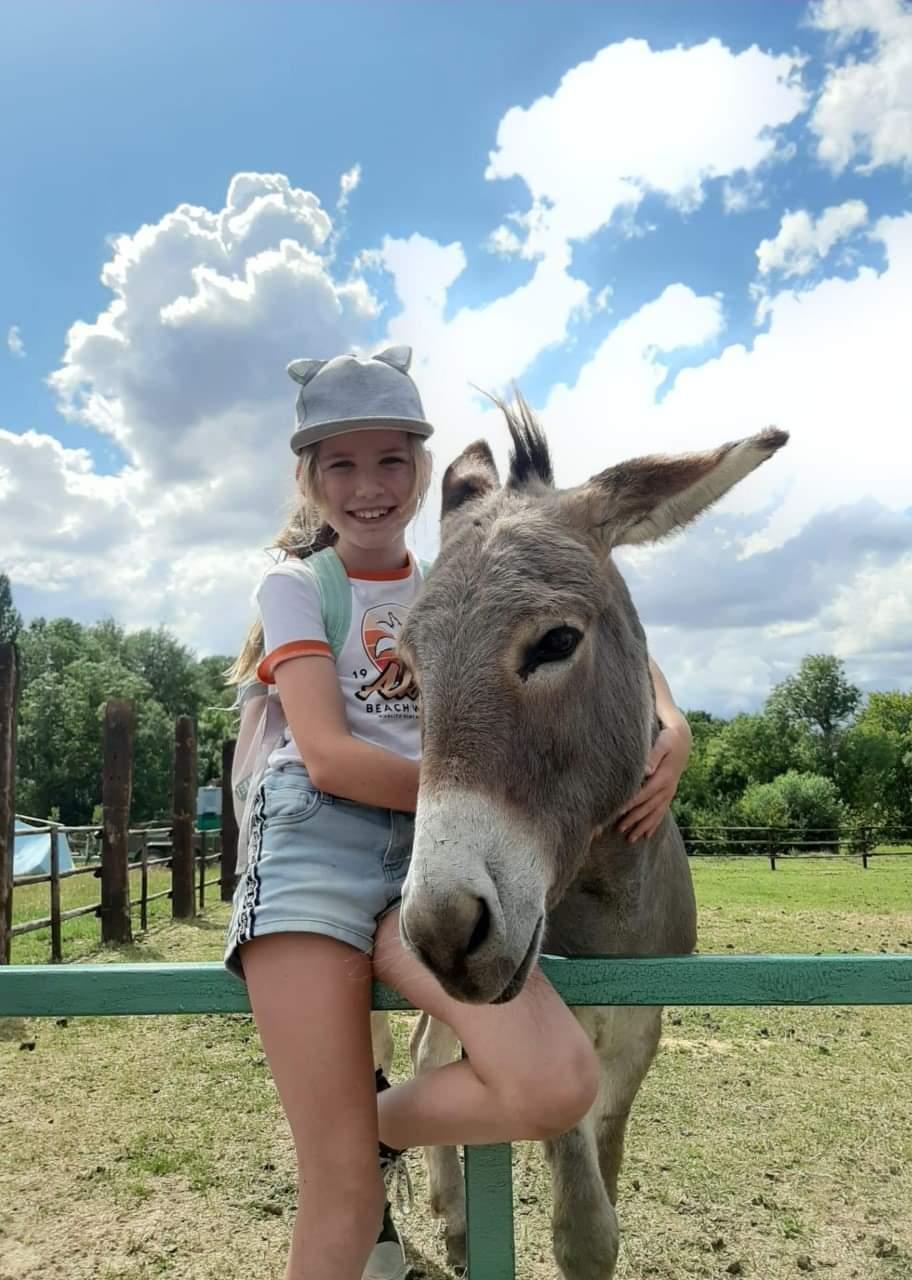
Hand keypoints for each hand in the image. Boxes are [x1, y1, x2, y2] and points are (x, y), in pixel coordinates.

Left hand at [616, 722, 690, 842]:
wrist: (682, 740)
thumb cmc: (668, 738)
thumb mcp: (663, 743)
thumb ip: (654, 756)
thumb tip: (646, 769)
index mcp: (664, 777)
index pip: (644, 794)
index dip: (631, 804)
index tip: (617, 812)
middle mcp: (667, 788)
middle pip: (647, 807)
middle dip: (633, 820)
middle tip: (618, 830)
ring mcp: (669, 793)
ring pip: (654, 814)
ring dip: (642, 827)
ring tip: (630, 839)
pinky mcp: (668, 794)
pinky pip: (661, 812)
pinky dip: (653, 825)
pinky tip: (646, 836)